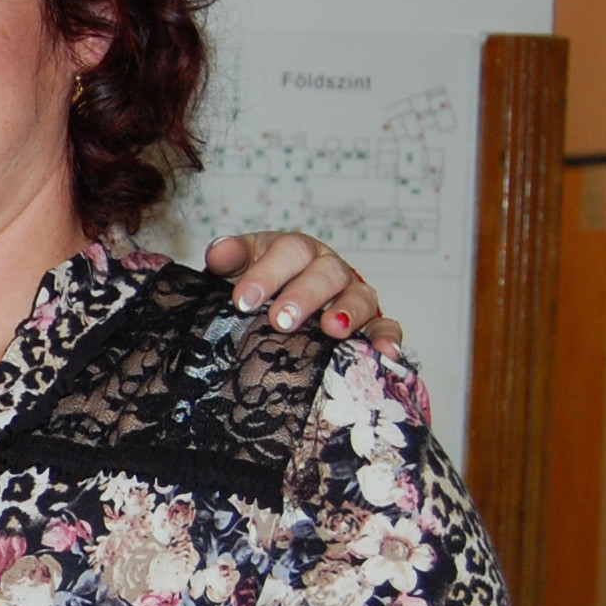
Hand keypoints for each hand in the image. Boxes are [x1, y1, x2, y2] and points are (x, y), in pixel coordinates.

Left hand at [203, 233, 401, 349]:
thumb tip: (218, 253)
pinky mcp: (370, 323)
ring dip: (348, 312)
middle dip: (304, 296)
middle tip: (281, 320)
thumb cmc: (258, 286)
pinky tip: (386, 353)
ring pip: (360, 297)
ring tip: (332, 329)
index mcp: (296, 252)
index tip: (243, 301)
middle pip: (326, 273)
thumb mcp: (238, 268)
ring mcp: (352, 295)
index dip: (267, 274)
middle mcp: (328, 269)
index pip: (288, 252)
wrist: (274, 307)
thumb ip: (229, 259)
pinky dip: (388, 337)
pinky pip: (385, 326)